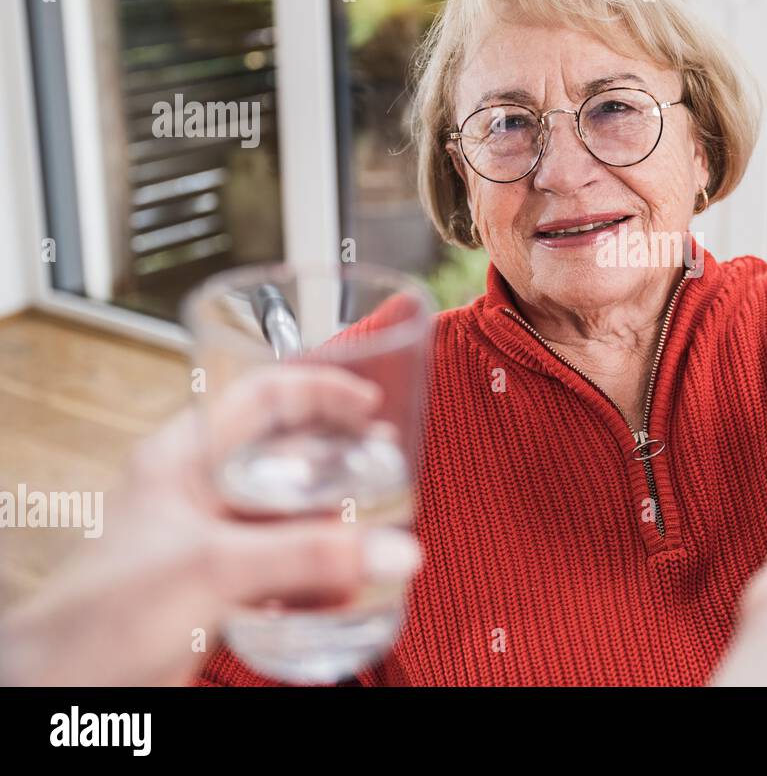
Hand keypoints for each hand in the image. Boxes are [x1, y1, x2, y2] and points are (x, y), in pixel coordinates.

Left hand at [0, 367, 421, 686]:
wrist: (61, 687)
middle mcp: (199, 491)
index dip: (319, 389)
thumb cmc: (102, 614)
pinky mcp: (217, 589)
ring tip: (378, 531)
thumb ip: (309, 556)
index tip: (369, 401)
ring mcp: (208, 540)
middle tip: (385, 465)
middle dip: (339, 462)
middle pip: (283, 455)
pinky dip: (316, 573)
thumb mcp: (216, 567)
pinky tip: (344, 588)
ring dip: (333, 524)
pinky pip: (280, 568)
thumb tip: (395, 549)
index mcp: (185, 457)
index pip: (261, 395)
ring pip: (286, 515)